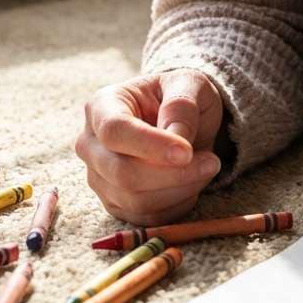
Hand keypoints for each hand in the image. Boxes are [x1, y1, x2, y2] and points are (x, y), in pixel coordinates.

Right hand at [75, 68, 224, 225]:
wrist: (179, 118)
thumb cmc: (179, 95)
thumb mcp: (189, 83)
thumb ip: (182, 105)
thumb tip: (177, 139)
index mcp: (102, 106)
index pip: (114, 131)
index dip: (150, 145)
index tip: (187, 152)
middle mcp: (91, 144)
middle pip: (122, 173)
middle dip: (172, 173)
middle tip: (211, 162)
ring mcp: (99, 178)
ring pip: (135, 201)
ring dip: (180, 189)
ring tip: (207, 167)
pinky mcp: (115, 204)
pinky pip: (146, 218)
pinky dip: (177, 205)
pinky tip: (193, 182)